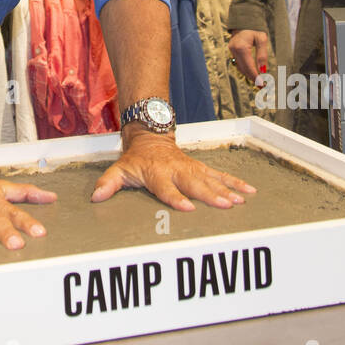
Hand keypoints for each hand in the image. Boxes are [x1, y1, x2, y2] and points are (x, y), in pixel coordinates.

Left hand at [91, 127, 256, 210]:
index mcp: (157, 173)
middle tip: (225, 205)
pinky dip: (235, 182)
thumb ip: (109, 183)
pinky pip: (221, 175)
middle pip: (195, 184)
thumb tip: (96, 197)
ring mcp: (192, 168)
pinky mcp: (201, 168)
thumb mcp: (119, 169)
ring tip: (240, 201)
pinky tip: (249, 191)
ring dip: (227, 190)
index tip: (188, 208)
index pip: (166, 188)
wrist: (150, 136)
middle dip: (210, 195)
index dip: (176, 198)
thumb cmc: (136, 159)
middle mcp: (177, 170)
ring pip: (212, 179)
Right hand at [228, 28, 269, 82]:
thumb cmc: (255, 28)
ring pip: (240, 67)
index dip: (255, 77)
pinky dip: (245, 69)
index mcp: (241, 47)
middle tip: (262, 86)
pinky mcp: (232, 50)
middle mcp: (234, 50)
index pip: (248, 66)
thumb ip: (262, 55)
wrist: (244, 19)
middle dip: (252, 78)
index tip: (262, 85)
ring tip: (259, 81)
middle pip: (243, 69)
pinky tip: (252, 72)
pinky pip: (238, 63)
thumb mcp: (262, 39)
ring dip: (248, 74)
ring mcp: (231, 50)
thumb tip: (263, 70)